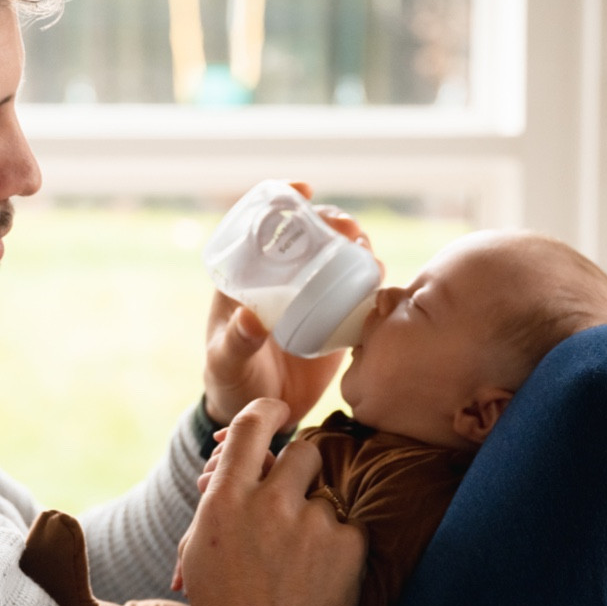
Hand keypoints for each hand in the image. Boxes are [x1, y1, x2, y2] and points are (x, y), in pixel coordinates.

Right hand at [177, 398, 365, 605]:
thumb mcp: (200, 547)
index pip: (250, 427)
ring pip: (324, 498)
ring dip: (316, 522)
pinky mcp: (347, 545)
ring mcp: (311, 523)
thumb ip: (218, 500)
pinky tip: (320, 578)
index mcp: (225, 500)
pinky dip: (338, 550)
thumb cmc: (222, 604)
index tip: (278, 412)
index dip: (267, 411)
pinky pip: (349, 529)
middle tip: (295, 499)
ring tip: (299, 566)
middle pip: (302, 451)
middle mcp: (269, 502)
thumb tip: (227, 460)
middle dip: (301, 470)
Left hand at [201, 184, 378, 427]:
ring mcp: (311, 300)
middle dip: (332, 221)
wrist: (260, 415)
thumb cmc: (231, 383)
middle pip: (310, 237)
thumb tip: (253, 320)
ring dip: (355, 246)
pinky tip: (379, 276)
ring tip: (365, 251)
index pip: (263, 227)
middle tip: (346, 229)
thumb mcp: (227, 363)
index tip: (303, 190)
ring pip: (337, 260)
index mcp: (248, 279)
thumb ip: (236, 343)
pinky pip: (356, 293)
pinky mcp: (335, 321)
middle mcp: (283, 282)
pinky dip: (370, 280)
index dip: (282, 201)